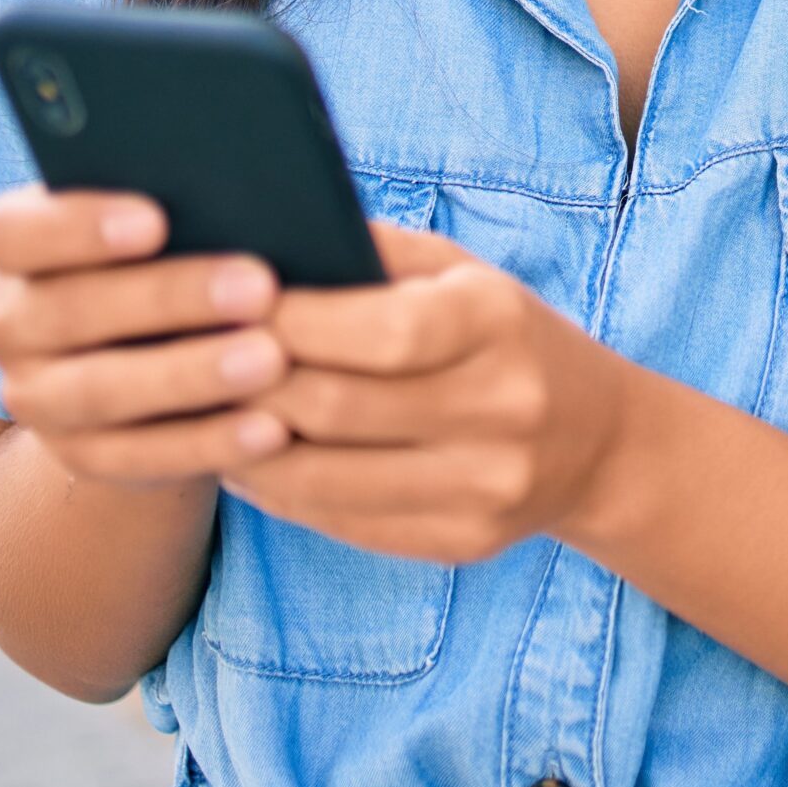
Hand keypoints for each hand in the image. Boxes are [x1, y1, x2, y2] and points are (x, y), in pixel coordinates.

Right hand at [0, 186, 297, 487]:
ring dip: (191, 375)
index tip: (156, 221)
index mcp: (11, 244)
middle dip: (167, 298)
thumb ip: (177, 197)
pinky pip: (140, 456)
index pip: (11, 232)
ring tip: (271, 358)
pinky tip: (270, 427)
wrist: (150, 343)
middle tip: (258, 286)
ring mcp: (34, 396)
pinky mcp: (80, 455)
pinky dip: (209, 442)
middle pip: (68, 310)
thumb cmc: (166, 245)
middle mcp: (6, 322)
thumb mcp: (161, 214)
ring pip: (102, 390)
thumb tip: (243, 184)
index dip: (76, 227)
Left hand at [226, 223, 631, 564]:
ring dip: (246, 447)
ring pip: (325, 478)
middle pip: (339, 408)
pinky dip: (281, 492)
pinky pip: (343, 523)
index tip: (226, 305)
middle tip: (188, 362)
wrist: (598, 440)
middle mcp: (503, 408)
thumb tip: (257, 244)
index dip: (292, 322)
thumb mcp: (458, 271)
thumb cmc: (501, 333)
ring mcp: (486, 486)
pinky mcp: (463, 542)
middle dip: (250, 384)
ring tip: (202, 415)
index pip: (383, 331)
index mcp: (498, 322)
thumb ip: (369, 253)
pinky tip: (248, 460)